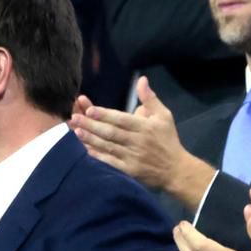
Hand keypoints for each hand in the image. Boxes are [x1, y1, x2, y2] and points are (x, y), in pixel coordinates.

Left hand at [70, 77, 212, 205]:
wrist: (176, 170)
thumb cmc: (167, 139)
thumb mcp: (164, 116)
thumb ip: (150, 99)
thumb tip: (142, 80)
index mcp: (145, 127)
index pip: (122, 119)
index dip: (105, 114)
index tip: (89, 109)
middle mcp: (137, 141)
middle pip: (111, 132)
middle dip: (92, 125)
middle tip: (74, 117)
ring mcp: (132, 157)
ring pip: (108, 146)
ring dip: (91, 139)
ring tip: (76, 131)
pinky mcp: (128, 170)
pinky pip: (110, 162)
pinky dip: (97, 155)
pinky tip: (85, 149)